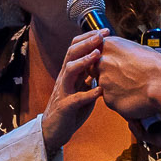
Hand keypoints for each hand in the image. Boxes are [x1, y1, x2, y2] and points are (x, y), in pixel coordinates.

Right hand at [42, 30, 107, 151]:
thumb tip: (104, 63)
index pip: (76, 48)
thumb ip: (89, 76)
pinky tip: (100, 91)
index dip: (89, 38)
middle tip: (102, 35)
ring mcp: (64, 91)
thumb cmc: (71, 108)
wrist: (54, 130)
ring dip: (84, 61)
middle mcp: (65, 78)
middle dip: (87, 42)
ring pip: (69, 70)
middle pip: (72, 53)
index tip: (105, 31)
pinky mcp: (65, 107)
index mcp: (70, 72)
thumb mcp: (82, 88)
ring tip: (97, 54)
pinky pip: (76, 99)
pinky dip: (88, 94)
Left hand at [95, 37, 160, 120]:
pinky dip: (119, 100)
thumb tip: (126, 55)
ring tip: (133, 87)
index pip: (97, 52)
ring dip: (114, 88)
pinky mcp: (107, 99)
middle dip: (106, 74)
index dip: (106, 60)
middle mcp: (102, 62)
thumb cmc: (156, 66)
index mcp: (109, 46)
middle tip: (124, 77)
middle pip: (95, 69)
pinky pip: (111, 100)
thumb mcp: (139, 49)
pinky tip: (133, 97)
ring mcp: (103, 81)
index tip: (116, 64)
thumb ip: (125, 52)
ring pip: (103, 86)